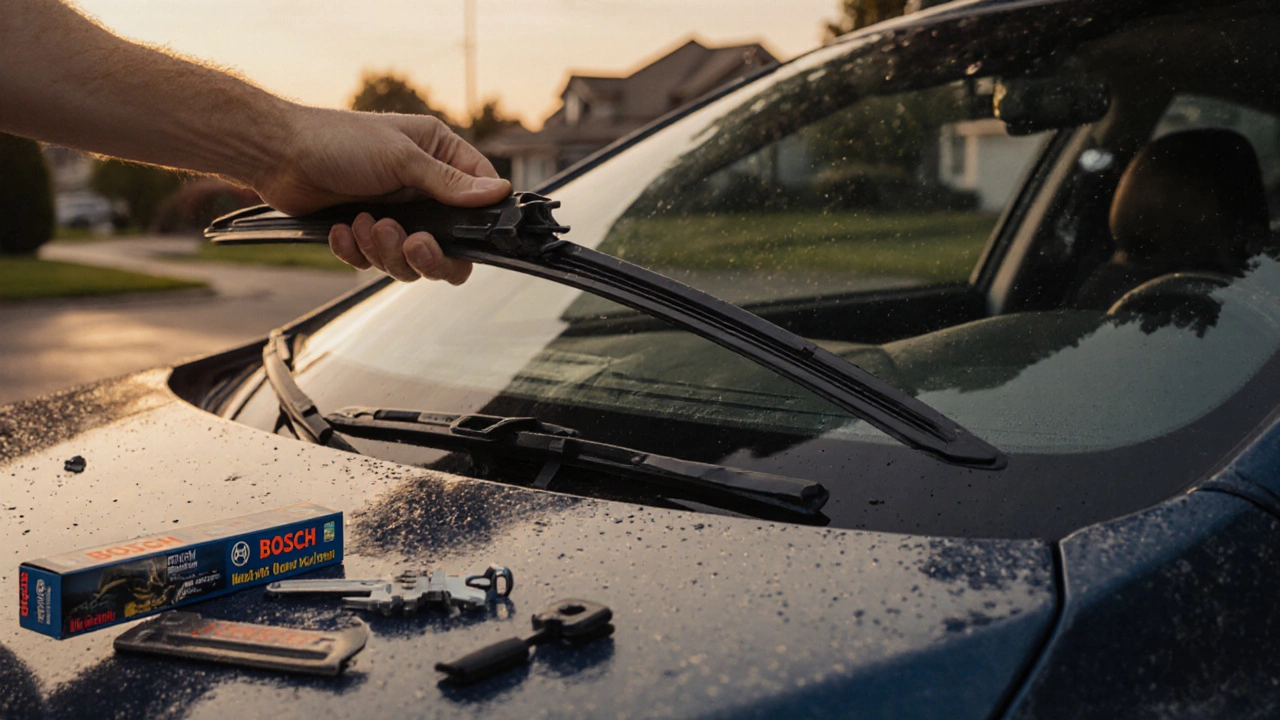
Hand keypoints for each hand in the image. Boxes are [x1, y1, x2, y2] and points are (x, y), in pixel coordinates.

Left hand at [254, 107, 510, 283]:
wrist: (277, 156)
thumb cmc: (336, 141)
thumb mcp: (401, 158)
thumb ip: (449, 182)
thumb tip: (497, 192)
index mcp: (438, 156)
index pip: (478, 195)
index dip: (476, 219)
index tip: (460, 231)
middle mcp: (421, 189)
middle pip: (450, 244)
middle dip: (427, 252)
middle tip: (411, 244)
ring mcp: (394, 213)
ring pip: (410, 259)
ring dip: (385, 249)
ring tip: (362, 225)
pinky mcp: (364, 233)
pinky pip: (374, 262)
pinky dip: (357, 251)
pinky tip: (341, 230)